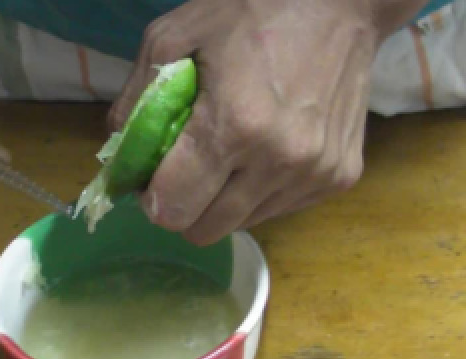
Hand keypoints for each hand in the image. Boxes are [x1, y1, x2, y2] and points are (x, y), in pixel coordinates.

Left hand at [109, 0, 427, 244]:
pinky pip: (280, 208)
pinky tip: (268, 148)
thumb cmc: (256, 9)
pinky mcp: (340, 178)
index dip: (152, 199)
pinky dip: (262, 190)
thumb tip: (120, 148)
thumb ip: (138, 96)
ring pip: (243, 223)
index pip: (172, 209)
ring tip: (232, 151)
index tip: (153, 178)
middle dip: (185, 206)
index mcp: (234, 125)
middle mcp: (279, 161)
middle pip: (205, 230)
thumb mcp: (177, 33)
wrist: (345, 3)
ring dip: (225, 199)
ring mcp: (314, 174)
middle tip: (186, 169)